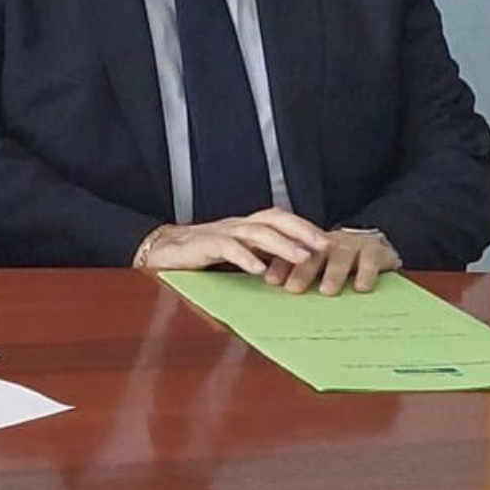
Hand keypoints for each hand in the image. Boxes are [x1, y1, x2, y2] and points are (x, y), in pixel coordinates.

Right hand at [134, 209, 328, 275]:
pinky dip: (245, 257)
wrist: (159, 251)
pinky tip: (259, 271)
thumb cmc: (200, 254)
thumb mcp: (237, 255)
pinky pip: (227, 247)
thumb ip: (261, 257)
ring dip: (282, 244)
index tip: (330, 243)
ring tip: (303, 258)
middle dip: (302, 230)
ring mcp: (220, 233)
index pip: (280, 219)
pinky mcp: (203, 244)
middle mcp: (236, 225)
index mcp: (245, 227)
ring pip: (256, 232)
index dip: (305, 228)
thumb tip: (296, 269)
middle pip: (273, 218)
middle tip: (325, 246)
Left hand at [263, 228, 400, 295]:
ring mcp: (352, 244)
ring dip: (333, 273)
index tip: (270, 281)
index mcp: (310, 245)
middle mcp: (329, 242)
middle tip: (293, 289)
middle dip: (302, 271)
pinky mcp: (376, 250)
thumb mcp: (319, 268)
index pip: (291, 254)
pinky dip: (366, 274)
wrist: (377, 248)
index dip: (281, 266)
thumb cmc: (340, 264)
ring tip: (327, 291)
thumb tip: (274, 298)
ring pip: (340, 256)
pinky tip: (361, 288)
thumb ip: (299, 277)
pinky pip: (370, 260)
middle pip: (313, 254)